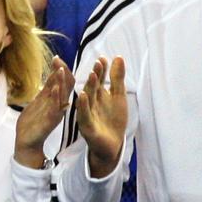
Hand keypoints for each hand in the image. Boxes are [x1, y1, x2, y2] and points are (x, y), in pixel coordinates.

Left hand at [15, 57, 74, 166]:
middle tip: (58, 60)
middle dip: (63, 72)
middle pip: (68, 85)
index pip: (64, 81)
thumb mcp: (40, 100)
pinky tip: (54, 87)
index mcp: (57, 100)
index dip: (62, 69)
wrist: (26, 141)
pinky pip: (55, 108)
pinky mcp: (50, 120)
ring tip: (60, 70)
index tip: (56, 58)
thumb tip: (53, 73)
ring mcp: (56, 113)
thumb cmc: (33, 122)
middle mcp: (59, 105)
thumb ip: (47, 88)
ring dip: (61, 82)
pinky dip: (55, 96)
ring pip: (63, 95)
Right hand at [76, 56, 127, 178]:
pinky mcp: (87, 127)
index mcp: (98, 95)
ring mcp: (88, 114)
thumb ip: (117, 78)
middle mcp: (91, 103)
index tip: (103, 58)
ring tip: (92, 75)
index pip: (99, 79)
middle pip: (92, 87)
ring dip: (89, 87)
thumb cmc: (114, 120)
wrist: (113, 145)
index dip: (101, 70)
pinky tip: (83, 95)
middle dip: (95, 75)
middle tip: (98, 64)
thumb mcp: (118, 96)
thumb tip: (118, 57)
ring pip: (88, 99)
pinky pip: (84, 115)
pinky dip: (83, 105)